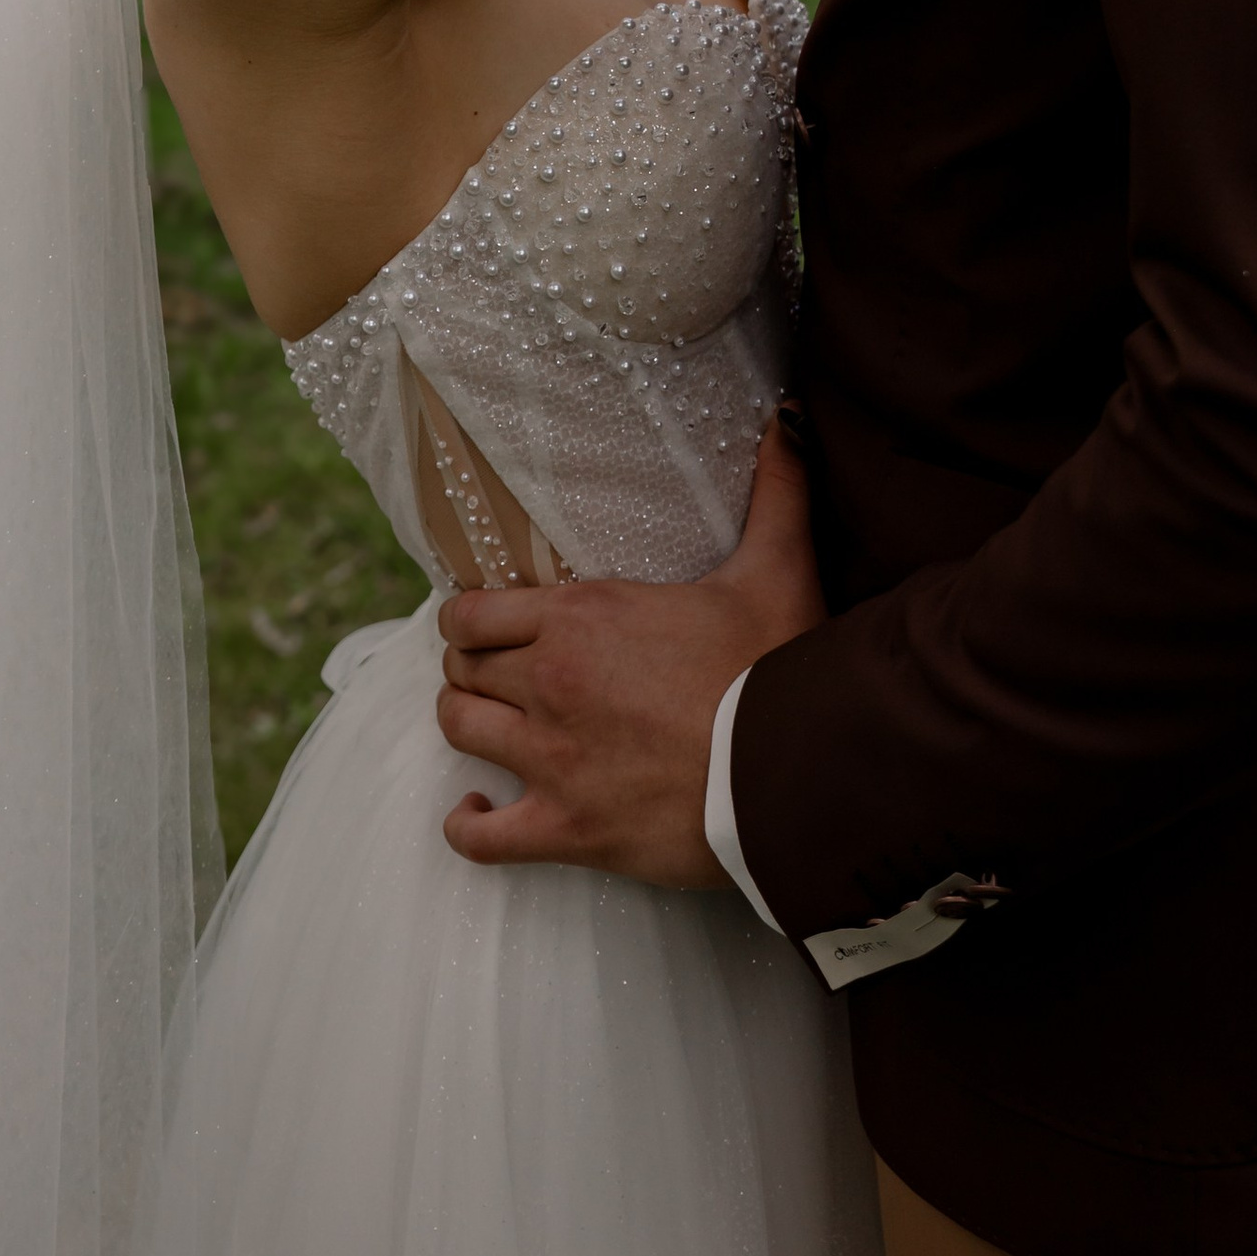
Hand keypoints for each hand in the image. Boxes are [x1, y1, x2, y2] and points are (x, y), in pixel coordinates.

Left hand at [433, 414, 822, 885]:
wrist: (797, 773)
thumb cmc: (779, 669)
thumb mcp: (778, 567)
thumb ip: (776, 489)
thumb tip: (789, 416)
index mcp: (581, 617)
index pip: (471, 611)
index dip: (469, 619)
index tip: (486, 625)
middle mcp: (551, 682)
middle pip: (461, 670)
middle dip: (472, 669)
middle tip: (498, 676)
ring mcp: (552, 759)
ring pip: (459, 730)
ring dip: (468, 725)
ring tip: (491, 726)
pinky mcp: (567, 828)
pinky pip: (483, 839)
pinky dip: (469, 827)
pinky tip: (476, 812)